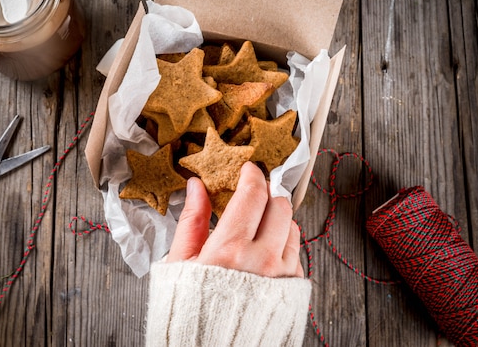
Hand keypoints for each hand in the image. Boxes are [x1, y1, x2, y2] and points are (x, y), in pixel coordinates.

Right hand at [167, 161, 303, 277]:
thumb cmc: (190, 308)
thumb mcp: (181, 263)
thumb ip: (192, 220)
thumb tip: (197, 186)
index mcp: (229, 250)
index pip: (253, 195)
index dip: (252, 175)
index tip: (248, 169)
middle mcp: (261, 260)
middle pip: (279, 205)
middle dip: (266, 195)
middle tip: (253, 197)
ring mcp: (281, 275)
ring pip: (293, 226)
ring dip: (278, 219)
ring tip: (257, 227)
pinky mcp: (293, 288)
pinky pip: (297, 252)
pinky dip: (283, 244)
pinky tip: (264, 252)